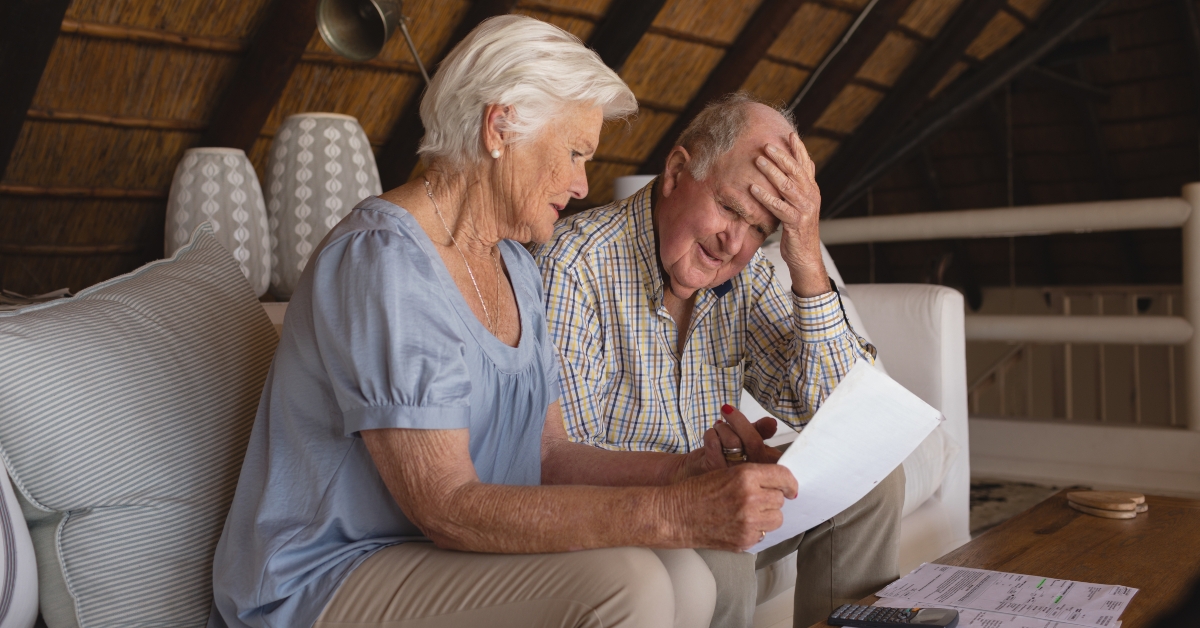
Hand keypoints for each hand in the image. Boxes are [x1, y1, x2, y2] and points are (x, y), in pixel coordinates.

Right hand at [669, 464, 797, 550]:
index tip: (790, 487)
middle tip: (756, 498)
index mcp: (745, 476)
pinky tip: (739, 523)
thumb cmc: (695, 492)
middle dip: (772, 498)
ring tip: (749, 512)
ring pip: (777, 518)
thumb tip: (780, 484)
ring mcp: (748, 522)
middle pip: (780, 498)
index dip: (789, 482)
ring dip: (768, 515)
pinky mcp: (745, 540)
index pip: (783, 476)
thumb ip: (753, 476)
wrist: (674, 515)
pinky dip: (756, 529)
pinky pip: (764, 534)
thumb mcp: (725, 472)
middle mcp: (750, 498)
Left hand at [675, 405, 779, 480]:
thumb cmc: (723, 456)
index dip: (764, 432)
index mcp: (761, 469)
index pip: (769, 449)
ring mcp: (731, 475)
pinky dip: (711, 433)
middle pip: (753, 442)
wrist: (695, 471)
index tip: (758, 418)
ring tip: (718, 427)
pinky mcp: (713, 470)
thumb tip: (772, 423)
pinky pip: (714, 443)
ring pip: (733, 441)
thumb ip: (760, 432)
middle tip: (728, 410)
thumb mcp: (745, 443)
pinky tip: (710, 435)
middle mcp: (749, 475)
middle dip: (739, 421)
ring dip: (722, 428)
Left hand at [749, 133, 829, 296]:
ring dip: (773, 172)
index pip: (806, 165)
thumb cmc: (799, 230)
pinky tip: (753, 189)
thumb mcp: (800, 206)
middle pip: (796, 172)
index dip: (799, 149)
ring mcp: (805, 209)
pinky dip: (766, 197)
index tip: (789, 133)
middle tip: (766, 144)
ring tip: (759, 160)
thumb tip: (797, 167)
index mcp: (812, 190)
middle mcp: (811, 197)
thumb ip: (798, 188)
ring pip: (788, 186)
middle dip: (781, 156)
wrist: (806, 257)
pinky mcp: (796, 223)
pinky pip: (779, 207)